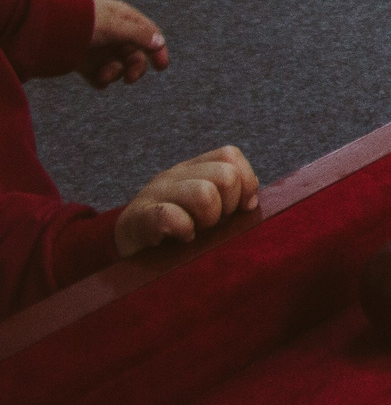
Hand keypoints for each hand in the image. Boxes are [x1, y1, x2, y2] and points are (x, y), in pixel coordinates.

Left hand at [83, 0, 168, 88]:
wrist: (45, 31)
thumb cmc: (83, 22)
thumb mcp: (115, 26)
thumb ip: (140, 35)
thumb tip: (160, 43)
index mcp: (124, 19)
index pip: (149, 33)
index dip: (158, 49)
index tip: (161, 67)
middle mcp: (114, 34)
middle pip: (135, 54)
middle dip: (134, 68)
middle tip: (130, 80)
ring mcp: (99, 48)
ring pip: (118, 66)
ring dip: (115, 74)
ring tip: (102, 76)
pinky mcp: (84, 62)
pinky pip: (100, 75)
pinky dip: (101, 80)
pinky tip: (97, 81)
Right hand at [114, 146, 258, 257]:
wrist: (125, 249)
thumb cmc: (174, 230)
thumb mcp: (205, 209)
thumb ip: (230, 198)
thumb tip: (251, 202)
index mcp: (193, 168)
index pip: (230, 155)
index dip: (245, 182)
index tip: (240, 209)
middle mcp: (174, 174)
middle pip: (225, 174)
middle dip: (228, 205)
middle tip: (213, 223)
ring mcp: (155, 193)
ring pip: (204, 193)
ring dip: (208, 219)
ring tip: (197, 230)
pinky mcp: (139, 218)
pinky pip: (171, 217)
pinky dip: (184, 231)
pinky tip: (181, 238)